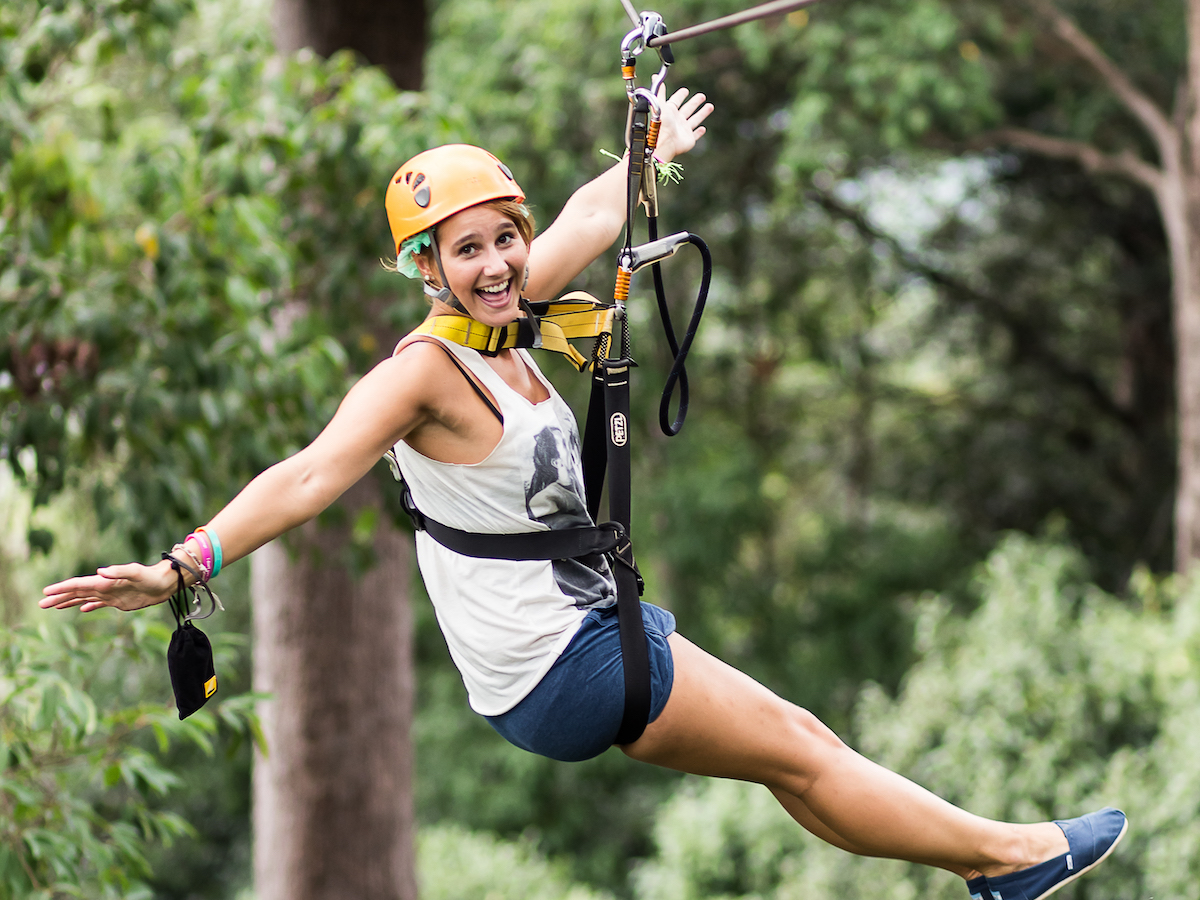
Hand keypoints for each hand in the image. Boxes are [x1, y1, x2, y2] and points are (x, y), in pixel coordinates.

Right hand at [41, 560, 176, 612]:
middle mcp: (104, 587)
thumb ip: (118, 571)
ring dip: (69, 602)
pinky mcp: (119, 601)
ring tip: (53, 606)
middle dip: (58, 598)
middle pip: (76, 592)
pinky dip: (88, 606)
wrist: (165, 583)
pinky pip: (99, 604)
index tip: (46, 592)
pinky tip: (81, 609)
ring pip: (84, 598)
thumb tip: (100, 571)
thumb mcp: (136, 573)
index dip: (62, 588)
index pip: (78, 585)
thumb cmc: (151, 576)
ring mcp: (110, 595)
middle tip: (41, 604)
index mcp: (104, 581)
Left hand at [654, 87, 714, 163]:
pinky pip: (695, 135)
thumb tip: (654, 76)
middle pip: (688, 109)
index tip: (685, 90)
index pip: (676, 100)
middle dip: (694, 102)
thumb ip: (658, 91)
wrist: (663, 142)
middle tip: (701, 96)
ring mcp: (683, 130)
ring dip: (702, 113)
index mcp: (669, 111)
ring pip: (695, 119)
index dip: (680, 95)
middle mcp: (677, 120)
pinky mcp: (688, 139)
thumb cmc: (660, 123)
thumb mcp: (658, 104)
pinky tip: (703, 129)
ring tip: (710, 106)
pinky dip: (699, 132)